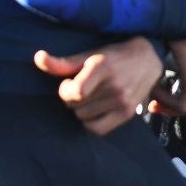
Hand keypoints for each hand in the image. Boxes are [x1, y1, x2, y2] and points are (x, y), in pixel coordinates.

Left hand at [35, 37, 162, 135]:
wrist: (148, 59)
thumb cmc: (113, 56)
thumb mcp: (89, 55)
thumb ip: (62, 62)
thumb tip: (37, 58)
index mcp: (102, 67)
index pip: (76, 92)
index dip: (65, 90)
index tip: (69, 82)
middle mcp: (114, 86)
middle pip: (75, 106)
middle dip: (73, 98)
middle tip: (83, 88)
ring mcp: (122, 101)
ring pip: (83, 117)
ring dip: (82, 109)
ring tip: (92, 96)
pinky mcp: (127, 114)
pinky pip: (96, 129)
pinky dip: (90, 122)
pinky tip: (95, 110)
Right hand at [149, 17, 185, 119]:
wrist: (182, 18)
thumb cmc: (177, 30)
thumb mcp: (181, 52)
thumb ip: (179, 67)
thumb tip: (165, 77)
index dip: (178, 104)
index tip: (159, 100)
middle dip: (173, 109)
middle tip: (153, 104)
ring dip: (167, 105)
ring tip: (152, 92)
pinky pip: (181, 105)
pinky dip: (165, 101)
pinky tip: (154, 87)